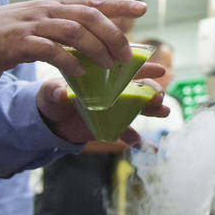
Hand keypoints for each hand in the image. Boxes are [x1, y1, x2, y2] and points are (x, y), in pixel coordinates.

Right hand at [0, 0, 147, 76]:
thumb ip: (68, 27)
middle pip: (88, 16)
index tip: (143, 9)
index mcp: (56, 6)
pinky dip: (68, 61)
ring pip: (73, 31)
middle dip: (112, 34)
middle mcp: (48, 11)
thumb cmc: (13, 33)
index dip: (120, 5)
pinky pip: (49, 50)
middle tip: (126, 54)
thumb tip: (99, 37)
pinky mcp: (19, 44)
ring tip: (109, 65)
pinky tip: (80, 73)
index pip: (93, 2)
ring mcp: (34, 26)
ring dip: (95, 48)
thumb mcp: (43, 23)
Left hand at [36, 69, 170, 144]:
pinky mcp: (113, 125)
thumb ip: (53, 91)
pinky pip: (129, 133)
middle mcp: (115, 89)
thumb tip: (58, 92)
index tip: (159, 69)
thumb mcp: (50, 92)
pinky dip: (140, 141)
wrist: (53, 121)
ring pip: (140, 106)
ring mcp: (116, 107)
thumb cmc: (53, 98)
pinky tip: (152, 148)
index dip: (143, 66)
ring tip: (164, 111)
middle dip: (152, 90)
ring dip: (153, 109)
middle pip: (139, 86)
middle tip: (158, 96)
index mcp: (103, 75)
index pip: (125, 66)